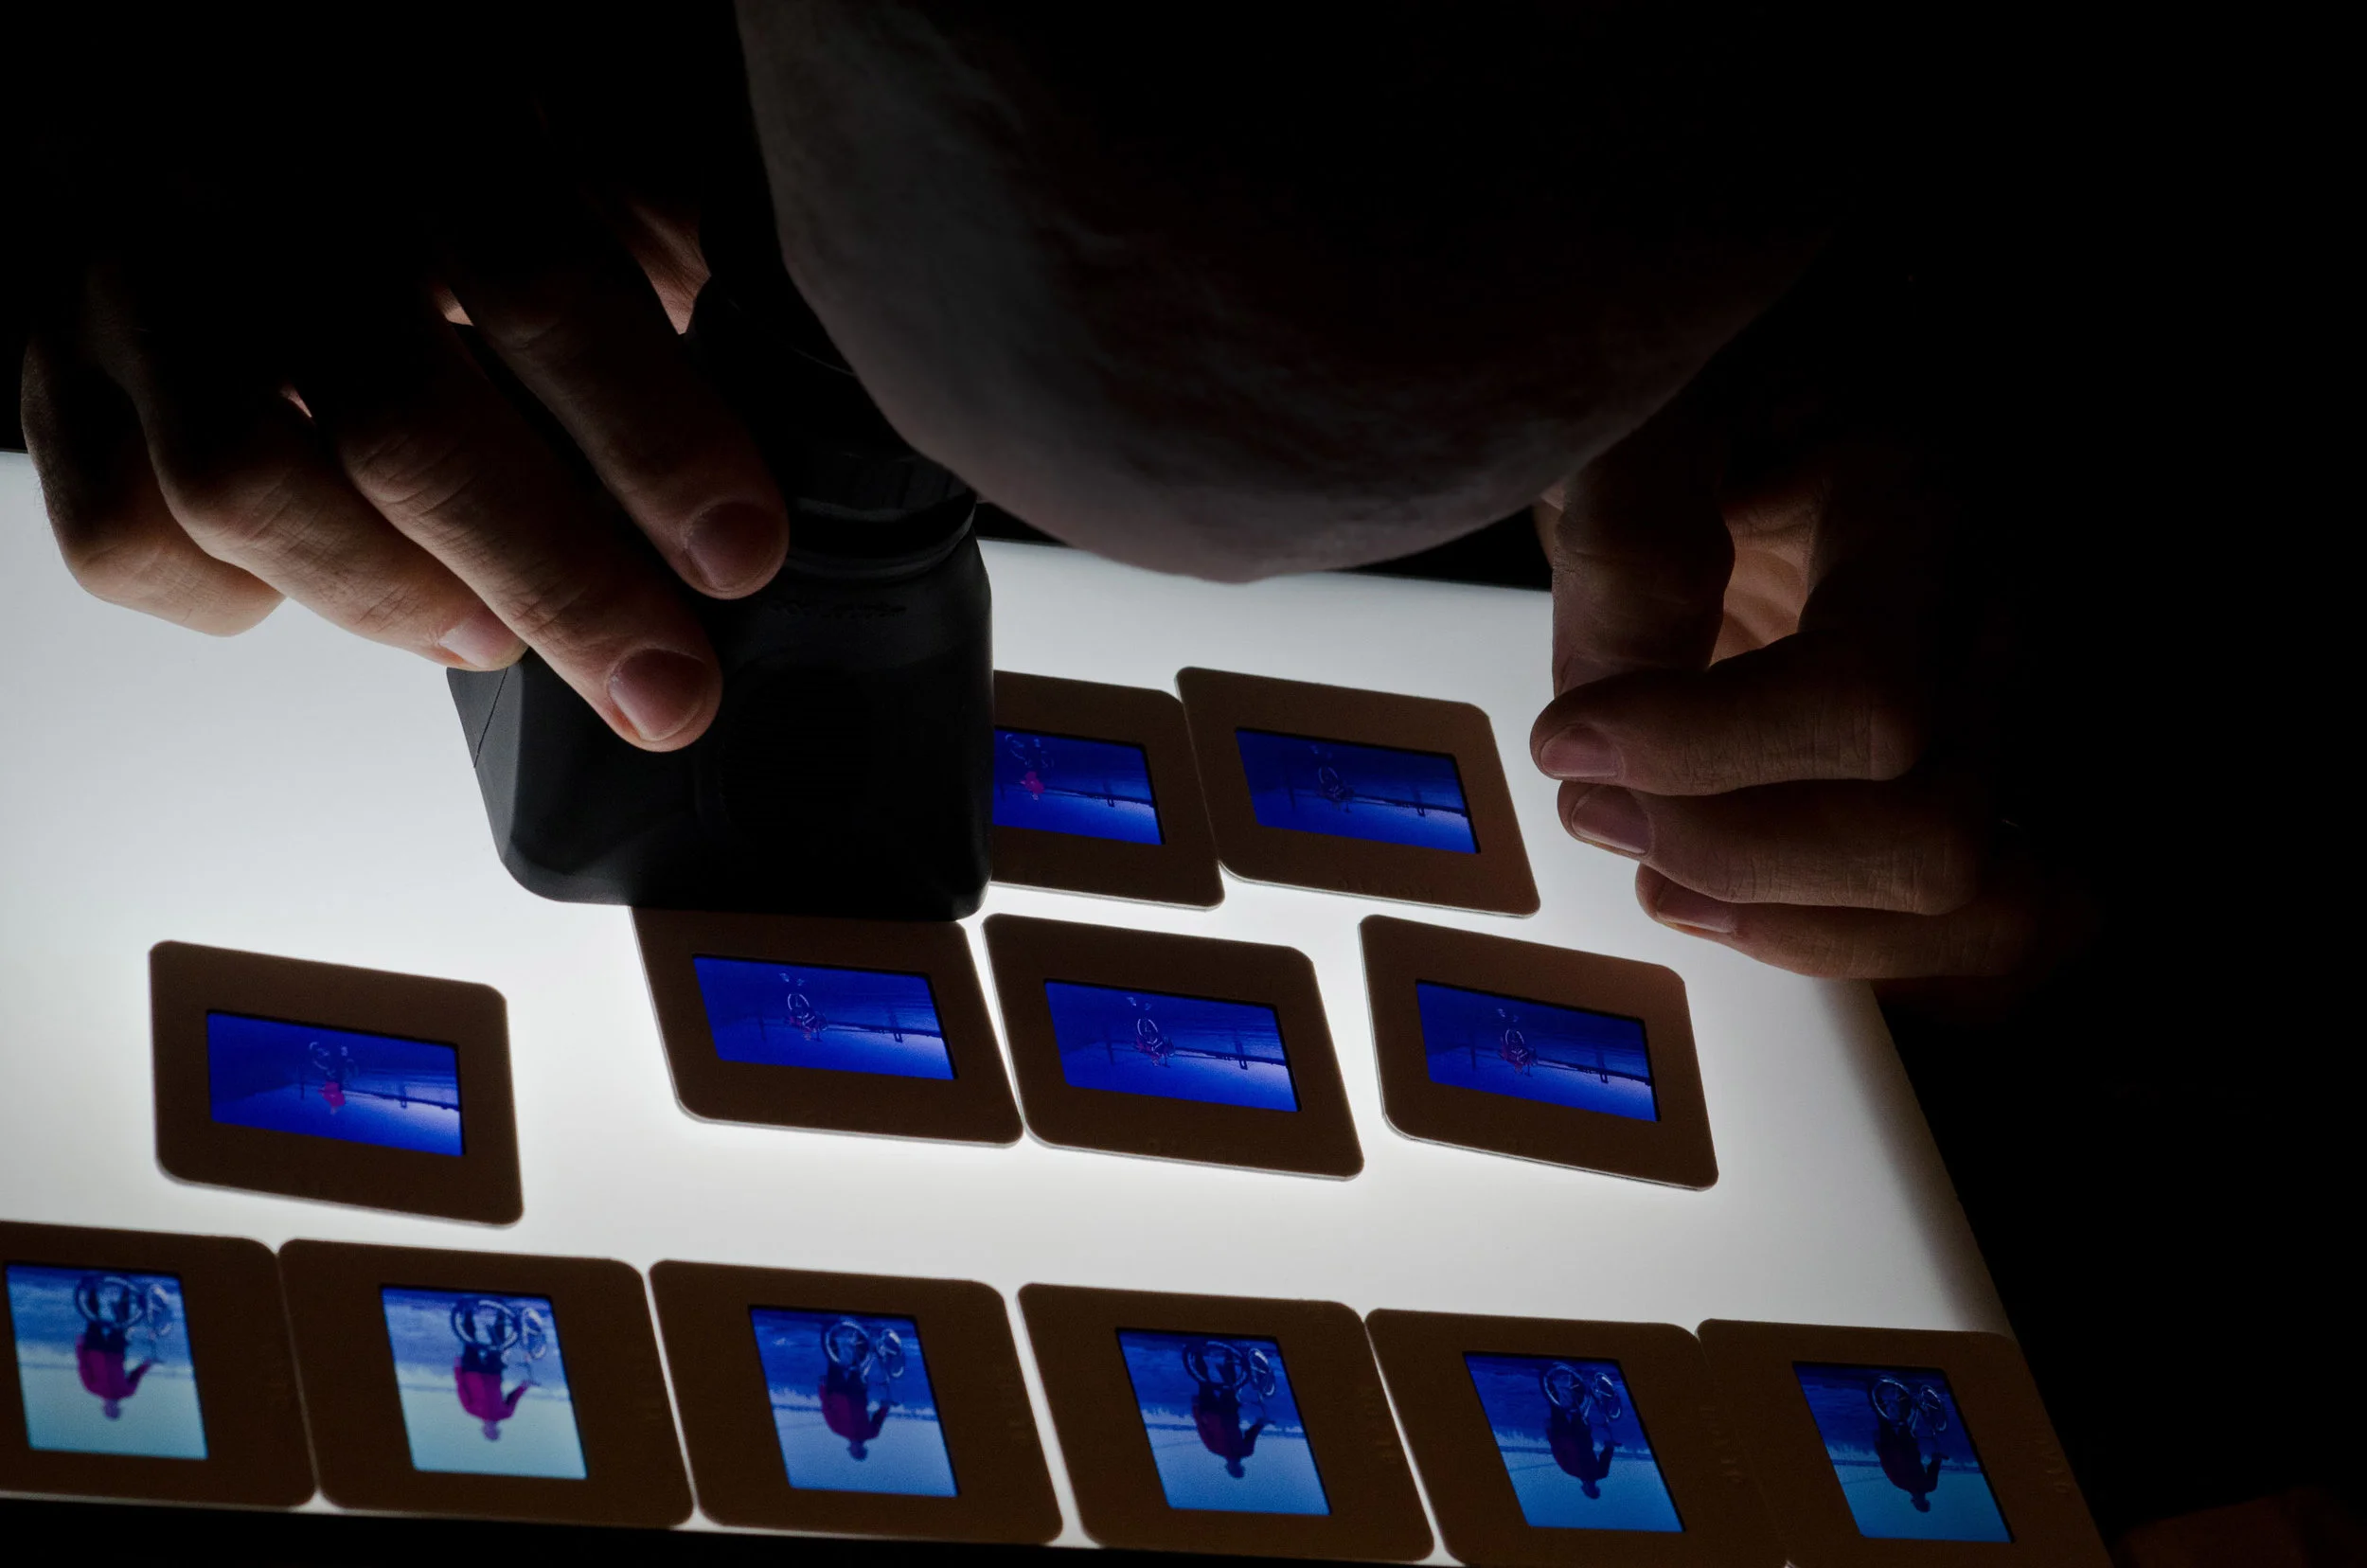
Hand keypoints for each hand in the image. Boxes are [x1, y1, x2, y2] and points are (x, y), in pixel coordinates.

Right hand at [15, 17, 784, 750]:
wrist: (170, 87)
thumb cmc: (392, 110)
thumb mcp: (536, 108)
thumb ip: (635, 200)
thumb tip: (758, 344)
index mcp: (394, 102)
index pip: (528, 273)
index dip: (647, 430)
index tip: (741, 554)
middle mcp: (242, 182)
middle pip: (395, 412)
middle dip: (556, 573)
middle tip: (665, 684)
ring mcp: (122, 276)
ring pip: (239, 482)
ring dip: (396, 597)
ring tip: (495, 636)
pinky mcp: (38, 366)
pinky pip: (118, 532)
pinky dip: (234, 599)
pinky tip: (329, 589)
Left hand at [1529, 262, 2071, 981]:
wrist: (1775, 400)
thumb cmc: (1712, 393)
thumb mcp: (1648, 413)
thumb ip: (1633, 540)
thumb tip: (1619, 705)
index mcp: (1937, 510)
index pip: (1868, 702)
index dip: (1698, 752)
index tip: (1567, 735)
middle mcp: (2010, 634)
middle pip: (1933, 840)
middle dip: (1734, 850)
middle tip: (1593, 799)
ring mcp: (2021, 723)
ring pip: (1982, 918)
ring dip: (1790, 925)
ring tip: (1653, 862)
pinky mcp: (1995, 787)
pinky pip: (1993, 945)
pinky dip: (1861, 953)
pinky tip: (1734, 900)